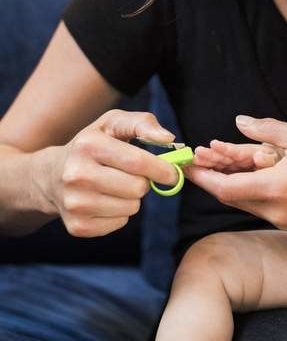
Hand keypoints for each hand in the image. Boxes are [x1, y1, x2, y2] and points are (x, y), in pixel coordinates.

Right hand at [33, 109, 178, 236]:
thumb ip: (143, 123)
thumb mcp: (113, 123)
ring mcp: (75, 203)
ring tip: (116, 185)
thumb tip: (169, 139)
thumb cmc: (93, 144)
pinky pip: (120, 223)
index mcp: (89, 145)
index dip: (163, 169)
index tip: (173, 172)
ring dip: (132, 198)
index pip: (138, 162)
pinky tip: (105, 199)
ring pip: (132, 207)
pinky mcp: (77, 226)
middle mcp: (77, 175)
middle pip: (138, 188)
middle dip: (145, 181)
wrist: (51, 175)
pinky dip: (120, 213)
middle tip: (133, 174)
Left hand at [184, 115, 286, 229]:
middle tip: (200, 158)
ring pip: (244, 201)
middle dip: (213, 177)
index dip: (202, 177)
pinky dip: (249, 189)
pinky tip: (248, 172)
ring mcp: (283, 220)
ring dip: (230, 182)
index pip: (224, 188)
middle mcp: (274, 211)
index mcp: (274, 189)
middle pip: (230, 196)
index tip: (186, 164)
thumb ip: (266, 129)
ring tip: (220, 161)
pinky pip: (260, 205)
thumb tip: (239, 122)